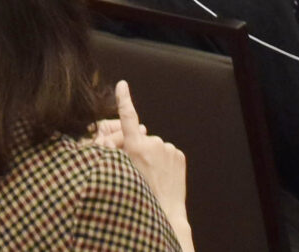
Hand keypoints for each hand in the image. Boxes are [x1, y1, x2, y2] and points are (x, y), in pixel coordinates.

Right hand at [98, 81, 190, 251]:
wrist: (165, 212)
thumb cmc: (140, 196)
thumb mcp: (122, 172)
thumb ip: (120, 152)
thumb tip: (123, 140)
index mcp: (135, 147)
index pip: (127, 117)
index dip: (124, 99)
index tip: (122, 85)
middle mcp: (152, 143)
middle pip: (142, 139)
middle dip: (140, 150)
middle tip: (140, 171)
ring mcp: (168, 149)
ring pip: (156, 147)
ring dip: (154, 158)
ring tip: (153, 177)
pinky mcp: (179, 155)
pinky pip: (167, 153)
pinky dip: (165, 162)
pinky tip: (163, 176)